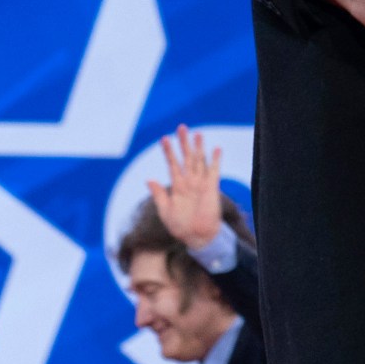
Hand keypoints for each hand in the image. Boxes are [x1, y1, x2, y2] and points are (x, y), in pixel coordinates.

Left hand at [147, 125, 224, 250]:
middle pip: (186, 157)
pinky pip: (214, 171)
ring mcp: (201, 183)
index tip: (163, 138)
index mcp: (177, 186)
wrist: (197, 237)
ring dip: (198, 147)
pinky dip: (215, 160)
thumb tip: (148, 179)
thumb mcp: (165, 211)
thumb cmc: (180, 226)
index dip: (168, 151)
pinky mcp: (212, 188)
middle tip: (181, 127)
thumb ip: (158, 195)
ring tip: (197, 133)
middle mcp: (189, 181)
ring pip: (199, 161)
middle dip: (183, 143)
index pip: (172, 164)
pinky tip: (216, 149)